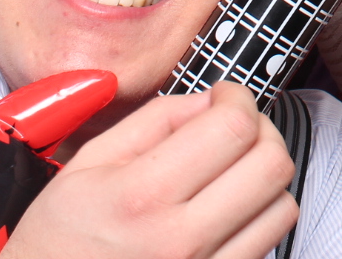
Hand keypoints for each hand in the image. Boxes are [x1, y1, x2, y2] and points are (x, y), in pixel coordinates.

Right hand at [0, 84, 296, 258]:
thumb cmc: (58, 241)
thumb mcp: (87, 165)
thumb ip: (154, 121)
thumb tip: (209, 100)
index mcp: (142, 196)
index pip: (233, 129)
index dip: (238, 98)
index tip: (224, 97)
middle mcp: (181, 240)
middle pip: (271, 165)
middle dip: (261, 130)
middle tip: (234, 127)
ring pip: (282, 206)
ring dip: (263, 176)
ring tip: (231, 169)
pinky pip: (269, 244)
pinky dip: (258, 216)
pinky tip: (227, 207)